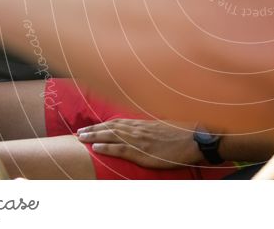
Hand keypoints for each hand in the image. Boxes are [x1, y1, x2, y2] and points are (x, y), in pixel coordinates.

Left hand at [76, 119, 201, 168]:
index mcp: (143, 124)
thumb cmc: (181, 135)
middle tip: (80, 131)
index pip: (118, 122)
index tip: (92, 126)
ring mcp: (139, 140)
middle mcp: (139, 129)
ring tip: (82, 137)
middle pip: (111, 127)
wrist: (193, 140)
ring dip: (95, 136)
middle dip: (94, 129)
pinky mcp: (142, 151)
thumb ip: (150, 129)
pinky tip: (96, 147)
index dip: (103, 124)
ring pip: (111, 136)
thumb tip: (144, 131)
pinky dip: (106, 147)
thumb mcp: (163, 129)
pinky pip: (120, 149)